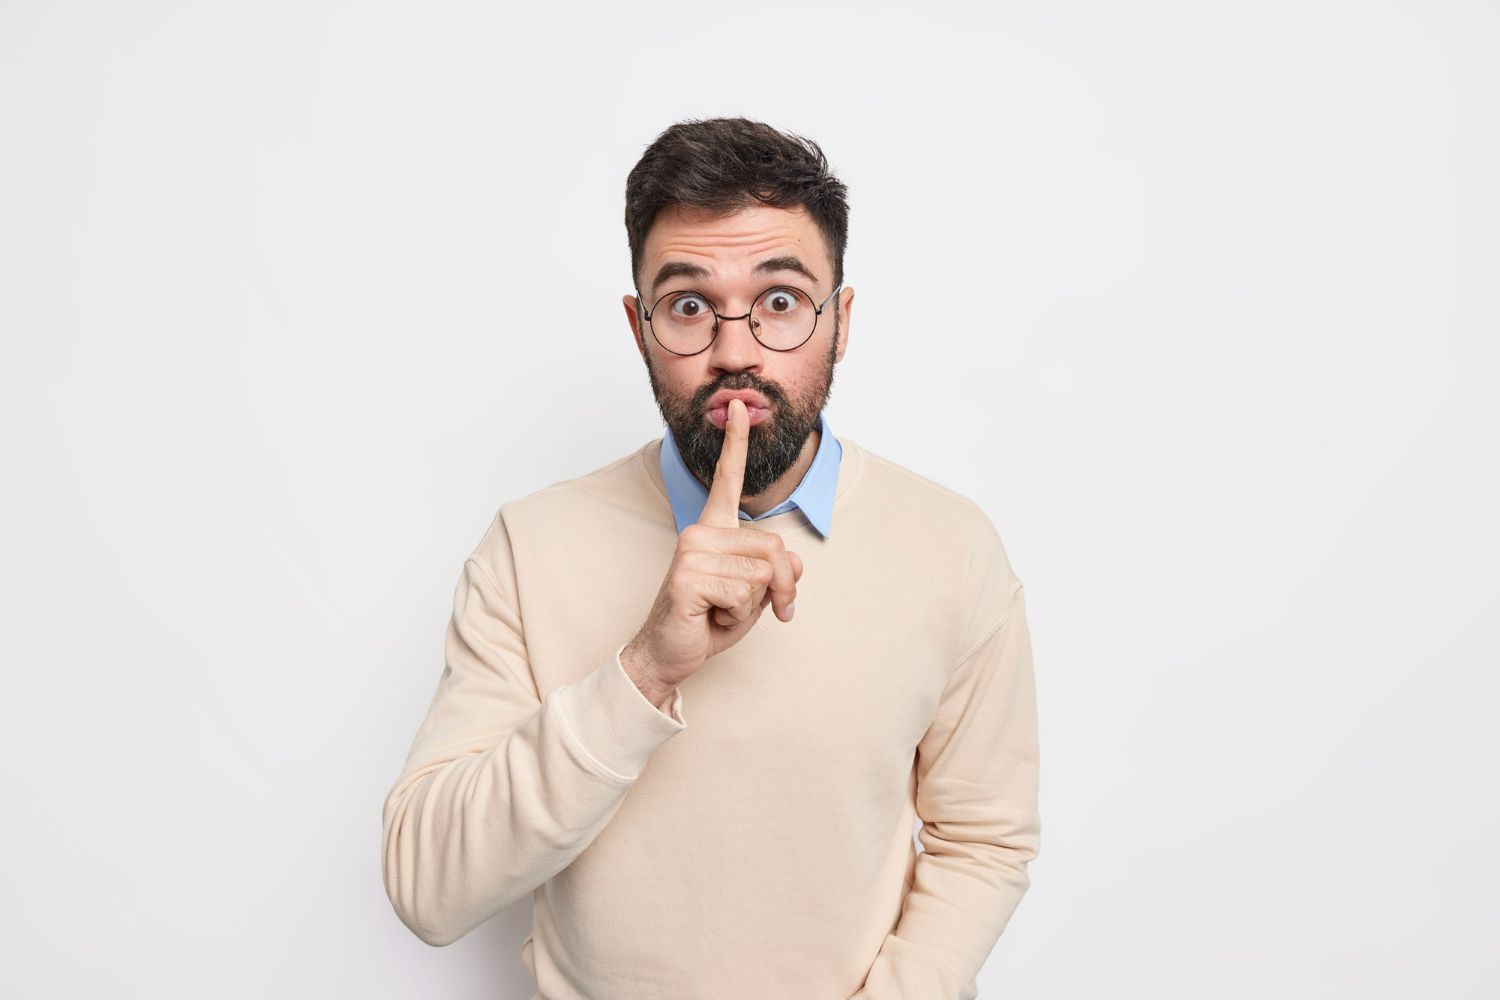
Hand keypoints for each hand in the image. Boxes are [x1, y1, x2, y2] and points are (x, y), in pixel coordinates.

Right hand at [623, 398, 804, 696]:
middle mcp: (700, 531)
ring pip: (762, 573)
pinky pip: (744, 593)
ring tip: (721, 609)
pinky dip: (738, 615)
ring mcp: (692, 550)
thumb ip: (777, 574)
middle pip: (774, 545)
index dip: (736, 443)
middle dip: (781, 586)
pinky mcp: (688, 575)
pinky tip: (710, 615)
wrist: (669, 653)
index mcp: (714, 529)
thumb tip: (794, 561)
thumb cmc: (708, 621)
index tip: (740, 405)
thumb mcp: (754, 596)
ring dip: (754, 605)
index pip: (727, 479)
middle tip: (765, 609)